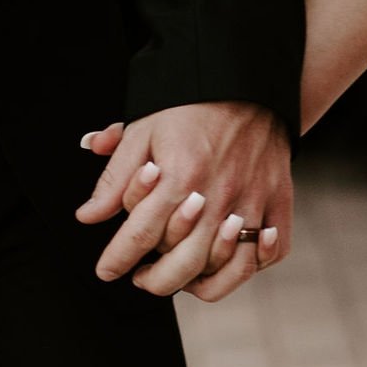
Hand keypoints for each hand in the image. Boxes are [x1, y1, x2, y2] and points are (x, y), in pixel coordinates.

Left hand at [76, 102, 291, 300]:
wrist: (247, 84)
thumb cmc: (190, 108)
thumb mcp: (142, 133)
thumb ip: (114, 179)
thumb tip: (87, 216)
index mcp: (179, 176)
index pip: (140, 235)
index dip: (118, 259)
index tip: (106, 271)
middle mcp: (218, 195)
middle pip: (184, 263)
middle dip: (155, 281)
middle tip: (141, 278)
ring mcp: (253, 201)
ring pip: (228, 268)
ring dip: (199, 282)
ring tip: (180, 278)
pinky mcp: (278, 200)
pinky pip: (270, 252)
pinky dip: (249, 266)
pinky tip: (226, 263)